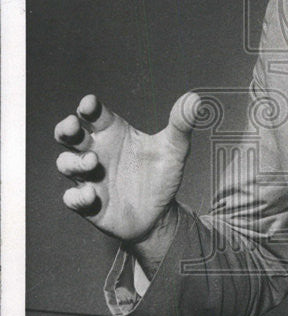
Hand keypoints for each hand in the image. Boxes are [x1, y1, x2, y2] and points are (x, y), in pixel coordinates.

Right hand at [55, 93, 201, 244]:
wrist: (161, 215)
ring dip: (74, 162)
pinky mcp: (88, 204)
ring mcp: (89, 178)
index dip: (88, 107)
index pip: (93, 114)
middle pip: (68, 135)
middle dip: (65, 129)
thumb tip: (194, 100)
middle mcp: (96, 152)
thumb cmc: (161, 175)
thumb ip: (181, 124)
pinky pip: (72, 198)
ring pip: (65, 164)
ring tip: (93, 163)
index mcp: (113, 133)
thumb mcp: (175, 149)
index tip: (90, 105)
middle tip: (74, 126)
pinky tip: (91, 196)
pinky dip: (77, 196)